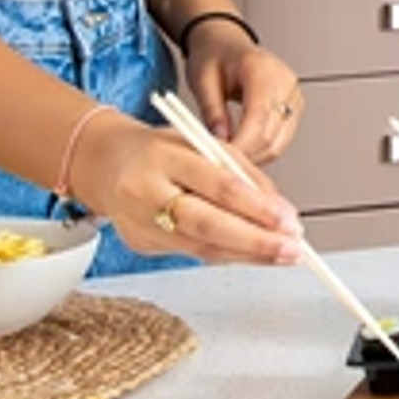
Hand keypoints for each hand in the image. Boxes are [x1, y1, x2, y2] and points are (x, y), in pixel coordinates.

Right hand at [76, 113, 302, 266]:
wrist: (105, 163)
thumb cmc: (159, 150)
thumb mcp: (199, 142)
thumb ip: (239, 171)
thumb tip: (280, 210)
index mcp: (163, 156)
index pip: (218, 185)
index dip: (257, 208)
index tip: (289, 220)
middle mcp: (146, 191)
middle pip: (208, 225)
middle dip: (256, 242)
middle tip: (292, 249)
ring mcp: (138, 222)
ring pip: (200, 248)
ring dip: (247, 255)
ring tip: (281, 255)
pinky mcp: (139, 244)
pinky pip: (190, 252)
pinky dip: (225, 254)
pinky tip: (250, 254)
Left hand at [187, 33, 306, 168]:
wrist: (225, 42)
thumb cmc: (214, 54)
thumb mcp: (203, 79)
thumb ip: (212, 111)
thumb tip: (220, 140)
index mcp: (262, 69)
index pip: (259, 116)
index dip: (242, 143)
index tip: (222, 160)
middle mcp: (285, 83)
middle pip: (272, 134)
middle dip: (246, 155)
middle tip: (220, 166)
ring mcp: (293, 96)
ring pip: (278, 143)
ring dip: (254, 158)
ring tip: (229, 162)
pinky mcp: (293, 109)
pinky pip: (281, 140)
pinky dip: (261, 151)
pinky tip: (242, 154)